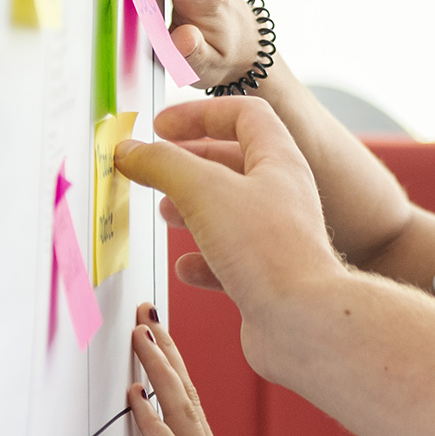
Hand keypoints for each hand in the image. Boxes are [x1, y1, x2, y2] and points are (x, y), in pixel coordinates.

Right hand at [114, 99, 341, 332]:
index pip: (244, 114)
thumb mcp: (205, 190)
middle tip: (155, 167)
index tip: (162, 125)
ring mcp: (277, 239)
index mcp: (280, 162)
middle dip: (190, 162)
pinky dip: (204, 259)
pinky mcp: (268, 279)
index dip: (200, 113)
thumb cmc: (271, 251)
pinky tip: (186, 267)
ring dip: (193, 209)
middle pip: (234, 164)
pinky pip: (231, 261)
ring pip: (230, 213)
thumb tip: (131, 151)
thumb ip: (163, 164)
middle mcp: (284, 197)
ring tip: (165, 212)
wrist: (303, 321)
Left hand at [127, 306, 347, 435]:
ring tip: (141, 334)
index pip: (192, 405)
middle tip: (146, 313)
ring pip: (178, 412)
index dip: (174, 368)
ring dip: (157, 371)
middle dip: (163, 352)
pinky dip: (150, 422)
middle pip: (185, 395)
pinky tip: (135, 397)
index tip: (160, 334)